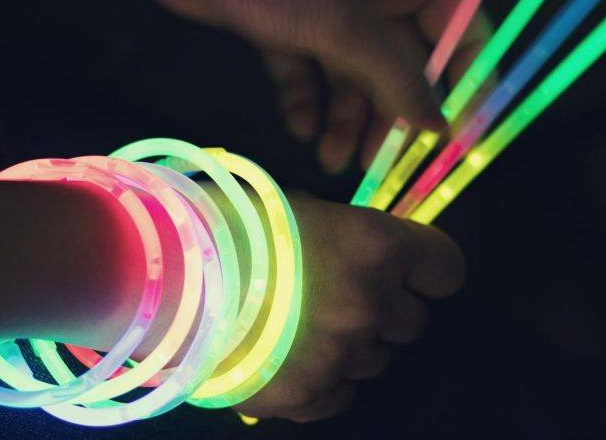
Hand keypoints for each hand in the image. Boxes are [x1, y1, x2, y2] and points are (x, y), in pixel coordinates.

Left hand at [94, 0, 492, 171]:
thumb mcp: (343, 23)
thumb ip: (395, 75)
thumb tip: (439, 125)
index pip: (459, 28)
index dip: (463, 82)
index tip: (456, 137)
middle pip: (400, 62)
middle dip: (391, 113)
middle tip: (383, 164)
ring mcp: (322, 7)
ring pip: (350, 74)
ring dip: (345, 118)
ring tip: (333, 160)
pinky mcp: (277, 23)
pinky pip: (304, 71)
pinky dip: (304, 101)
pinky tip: (301, 129)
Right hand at [233, 192, 464, 421]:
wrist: (160, 277)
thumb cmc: (225, 223)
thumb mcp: (296, 208)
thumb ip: (343, 236)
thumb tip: (359, 254)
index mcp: (375, 247)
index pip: (446, 268)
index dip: (428, 271)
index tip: (411, 272)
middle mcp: (370, 306)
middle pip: (412, 323)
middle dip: (383, 309)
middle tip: (336, 295)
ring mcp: (340, 357)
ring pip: (374, 361)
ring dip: (350, 344)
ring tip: (298, 325)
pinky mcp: (306, 397)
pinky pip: (339, 396)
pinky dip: (323, 381)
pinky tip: (286, 357)